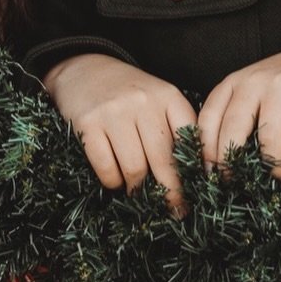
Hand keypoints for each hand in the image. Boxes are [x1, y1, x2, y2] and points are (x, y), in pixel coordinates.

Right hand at [44, 53, 196, 212]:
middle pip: (163, 160)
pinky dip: (113, 182)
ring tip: (138, 192)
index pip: (189, 138)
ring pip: (135, 169)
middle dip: (171, 193)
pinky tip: (115, 179)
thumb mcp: (157, 100)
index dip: (193, 172)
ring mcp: (114, 112)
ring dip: (138, 189)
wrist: (83, 70)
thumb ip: (174, 129)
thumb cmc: (128, 94)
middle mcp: (143, 101)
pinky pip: (106, 169)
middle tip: (174, 211)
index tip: (197, 195)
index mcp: (167, 95)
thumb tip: (192, 178)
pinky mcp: (88, 123)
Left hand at [198, 42, 280, 180]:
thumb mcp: (253, 94)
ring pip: (268, 134)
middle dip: (232, 163)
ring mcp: (279, 82)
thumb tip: (220, 166)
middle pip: (233, 128)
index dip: (206, 150)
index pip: (208, 118)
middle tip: (238, 185)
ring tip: (280, 177)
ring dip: (273, 163)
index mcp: (233, 83)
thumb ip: (236, 118)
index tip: (211, 175)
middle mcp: (252, 80)